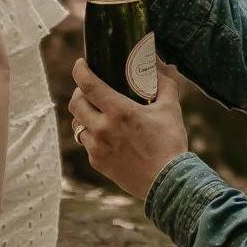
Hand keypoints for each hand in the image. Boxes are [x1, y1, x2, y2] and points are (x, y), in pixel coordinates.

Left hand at [69, 58, 188, 200]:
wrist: (168, 182)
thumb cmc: (170, 143)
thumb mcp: (170, 107)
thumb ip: (163, 82)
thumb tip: (158, 63)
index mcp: (119, 111)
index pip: (88, 84)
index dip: (79, 70)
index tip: (80, 64)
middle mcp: (103, 129)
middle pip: (75, 103)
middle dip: (79, 92)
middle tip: (89, 89)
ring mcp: (97, 148)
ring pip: (77, 125)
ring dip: (83, 115)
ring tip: (96, 113)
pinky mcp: (97, 163)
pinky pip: (86, 144)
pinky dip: (92, 136)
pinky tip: (106, 136)